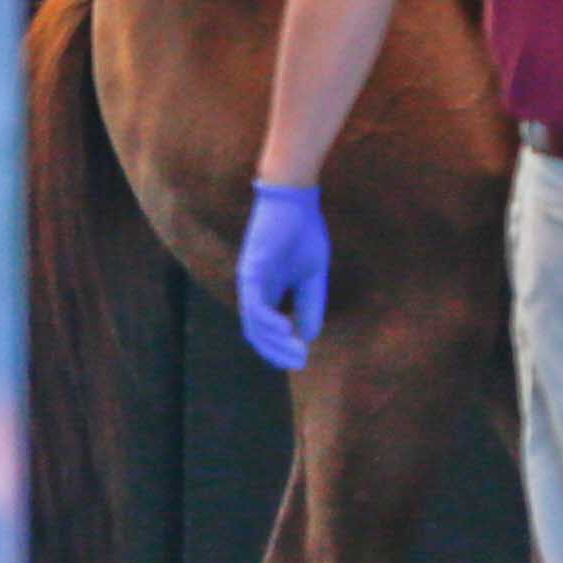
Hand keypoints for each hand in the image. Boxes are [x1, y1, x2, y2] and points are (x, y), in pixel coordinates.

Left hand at [237, 181, 329, 373]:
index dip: (280, 348)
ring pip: (254, 322)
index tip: (301, 360)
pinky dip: (268, 319)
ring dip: (274, 340)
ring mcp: (250, 281)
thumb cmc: (303, 232)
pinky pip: (254, 303)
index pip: (266, 330)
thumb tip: (308, 336)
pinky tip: (285, 329)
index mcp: (266, 291)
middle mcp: (252, 290)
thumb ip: (309, 304)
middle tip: (298, 362)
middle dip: (276, 351)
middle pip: (256, 333)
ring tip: (295, 350)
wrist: (296, 200)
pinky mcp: (252, 270)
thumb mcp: (312, 275)